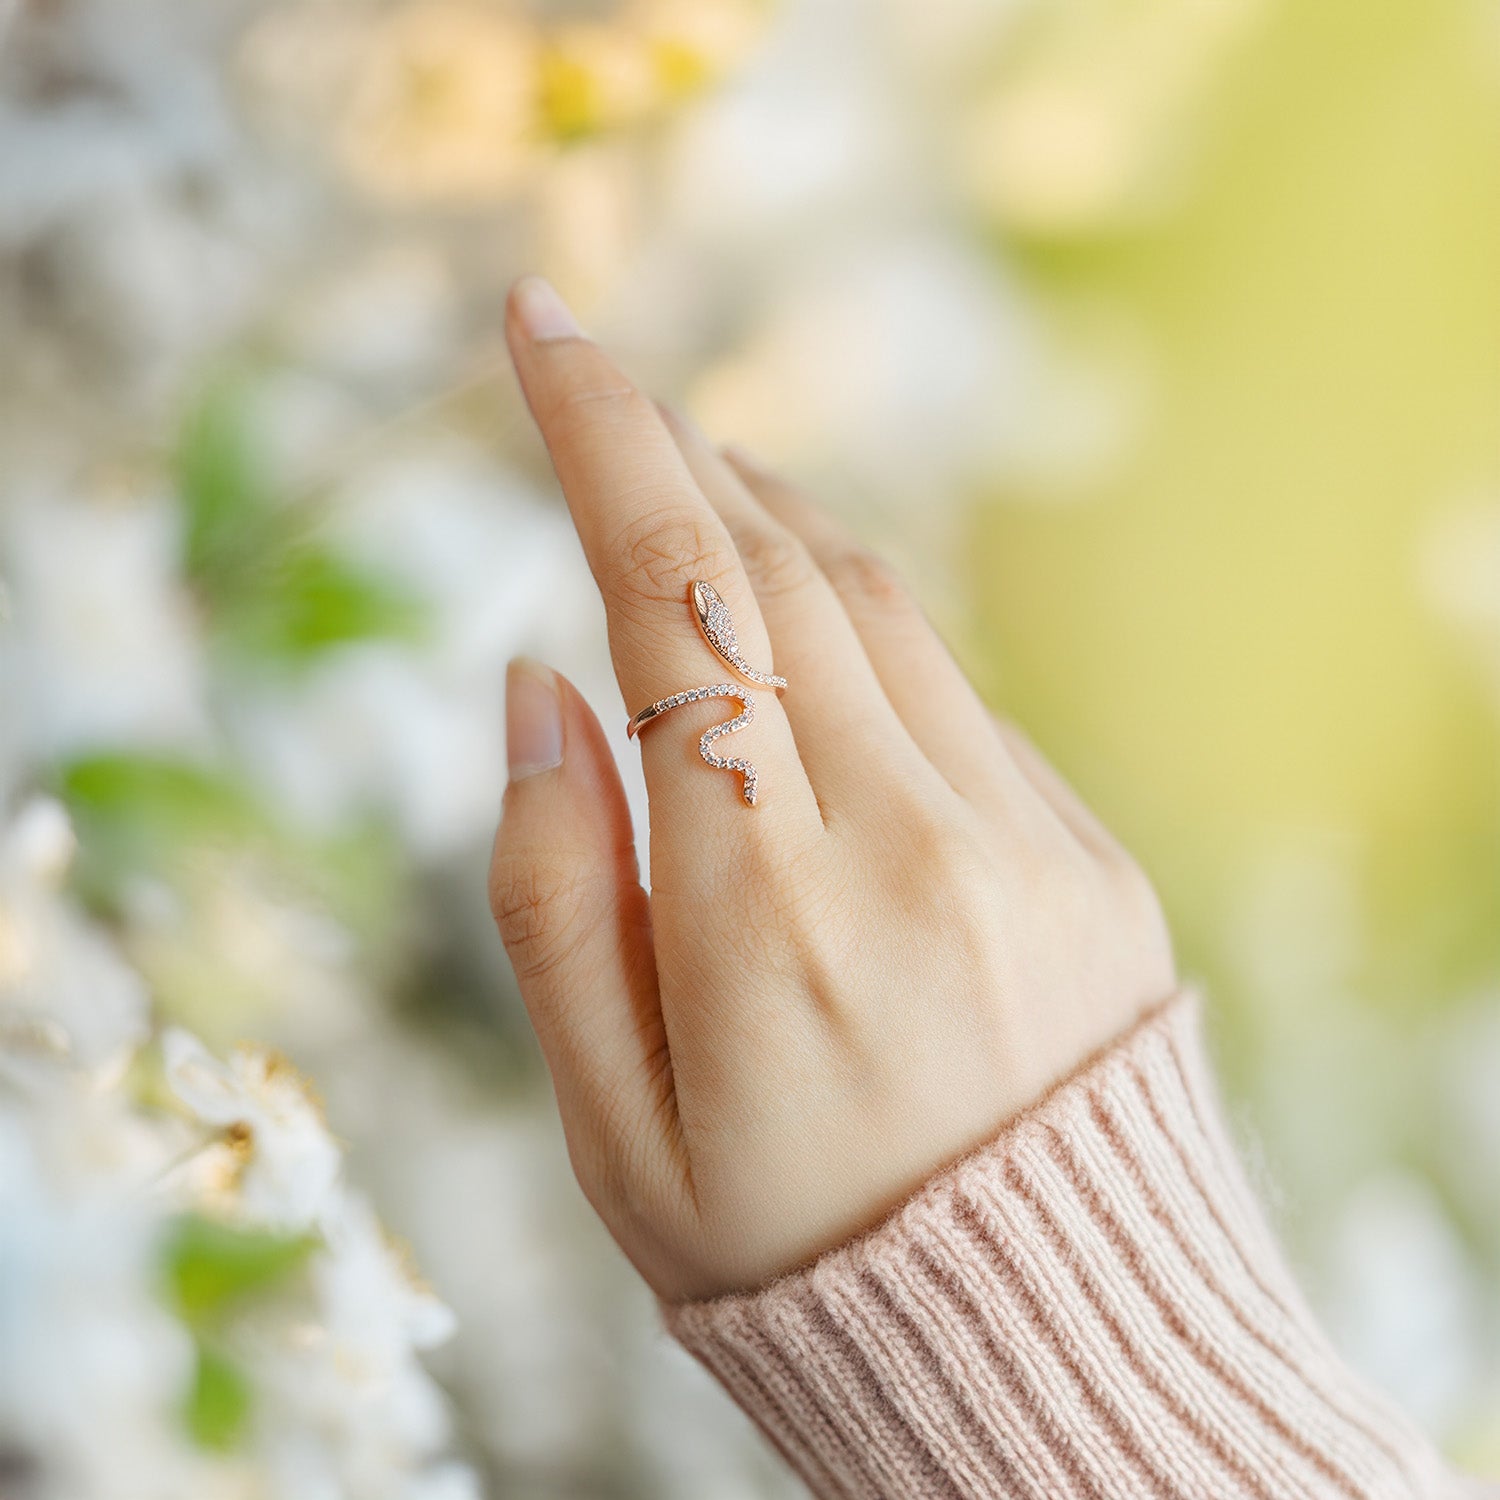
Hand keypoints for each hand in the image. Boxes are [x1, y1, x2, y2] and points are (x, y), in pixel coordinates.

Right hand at [489, 277, 1175, 1303]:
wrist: (1052, 1362)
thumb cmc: (796, 1264)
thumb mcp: (613, 1131)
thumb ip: (555, 895)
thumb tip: (536, 684)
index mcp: (770, 918)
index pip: (678, 600)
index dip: (603, 436)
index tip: (542, 328)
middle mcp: (917, 847)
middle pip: (789, 568)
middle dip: (683, 459)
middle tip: (608, 398)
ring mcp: (1028, 845)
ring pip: (883, 611)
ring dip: (774, 527)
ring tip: (692, 500)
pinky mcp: (1089, 860)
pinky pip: (956, 699)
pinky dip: (862, 639)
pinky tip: (807, 668)